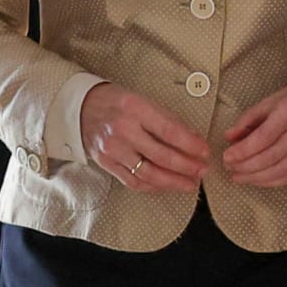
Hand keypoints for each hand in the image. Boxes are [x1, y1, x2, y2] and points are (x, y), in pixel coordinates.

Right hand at [81, 83, 208, 191]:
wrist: (81, 108)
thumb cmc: (117, 102)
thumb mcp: (143, 100)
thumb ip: (167, 120)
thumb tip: (193, 139)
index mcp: (135, 109)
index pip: (169, 131)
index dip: (190, 144)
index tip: (205, 152)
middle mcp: (123, 130)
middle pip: (161, 156)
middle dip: (186, 166)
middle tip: (202, 171)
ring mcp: (113, 150)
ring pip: (148, 173)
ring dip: (173, 182)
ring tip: (190, 183)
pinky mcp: (106, 164)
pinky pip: (134, 181)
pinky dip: (154, 186)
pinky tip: (168, 185)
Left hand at [222, 80, 286, 186]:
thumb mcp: (270, 101)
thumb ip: (248, 119)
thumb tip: (230, 137)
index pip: (262, 138)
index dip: (242, 151)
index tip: (227, 156)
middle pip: (270, 157)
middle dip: (245, 167)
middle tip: (230, 167)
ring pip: (280, 171)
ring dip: (256, 178)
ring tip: (240, 176)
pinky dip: (272, 181)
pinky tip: (259, 179)